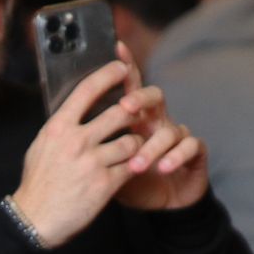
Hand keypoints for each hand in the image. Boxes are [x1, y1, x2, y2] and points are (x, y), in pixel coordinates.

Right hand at [11, 58, 142, 247]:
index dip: (109, 74)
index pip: (88, 89)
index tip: (122, 68)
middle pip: (119, 113)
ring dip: (136, 144)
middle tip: (138, 113)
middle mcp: (76, 141)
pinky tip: (131, 168)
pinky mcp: (105, 184)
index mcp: (58, 127)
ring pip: (131, 141)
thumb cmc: (38, 184)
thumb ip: (61, 127)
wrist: (35, 220)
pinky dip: (134, 166)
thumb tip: (75, 109)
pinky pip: (131, 166)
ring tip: (132, 148)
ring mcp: (92, 163)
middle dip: (133, 112)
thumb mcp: (41, 147)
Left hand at [105, 41, 210, 212]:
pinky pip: (190, 146)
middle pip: (154, 97)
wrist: (161, 205)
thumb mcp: (105, 164)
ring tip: (136, 164)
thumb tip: (59, 133)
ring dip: (152, 146)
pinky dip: (176, 156)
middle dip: (140, 99)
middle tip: (125, 107)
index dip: (126, 67)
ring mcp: (177, 135)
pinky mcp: (194, 152)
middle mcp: (157, 121)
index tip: (116, 48)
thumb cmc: (130, 182)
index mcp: (136, 119)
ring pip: (170, 129)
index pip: (130, 88)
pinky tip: (163, 168)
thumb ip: (93, 146)